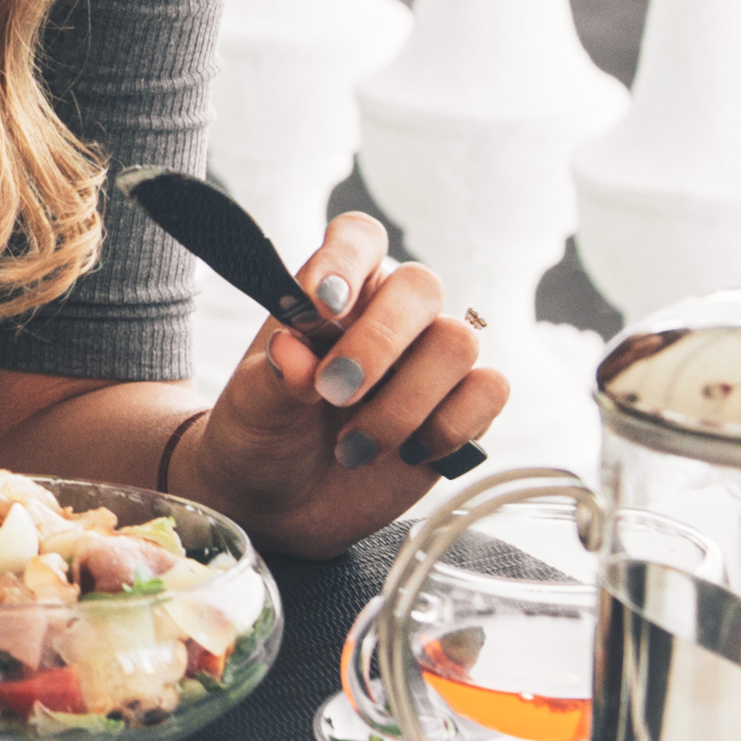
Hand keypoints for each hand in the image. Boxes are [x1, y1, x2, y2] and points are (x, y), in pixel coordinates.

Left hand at [180, 212, 505, 556]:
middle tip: (334, 392)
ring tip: (351, 448)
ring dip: (405, 403)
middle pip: (422, 287)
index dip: (346, 259)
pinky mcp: (462, 406)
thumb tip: (291, 352)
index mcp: (334, 292)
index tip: (320, 304)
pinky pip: (489, 391)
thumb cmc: (261, 434)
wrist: (280, 502)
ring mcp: (430, 359)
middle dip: (378, 344)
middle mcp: (389, 314)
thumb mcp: (251, 408)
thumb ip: (271, 377)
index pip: (358, 238)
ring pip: (459, 344)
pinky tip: (406, 453)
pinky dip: (450, 426)